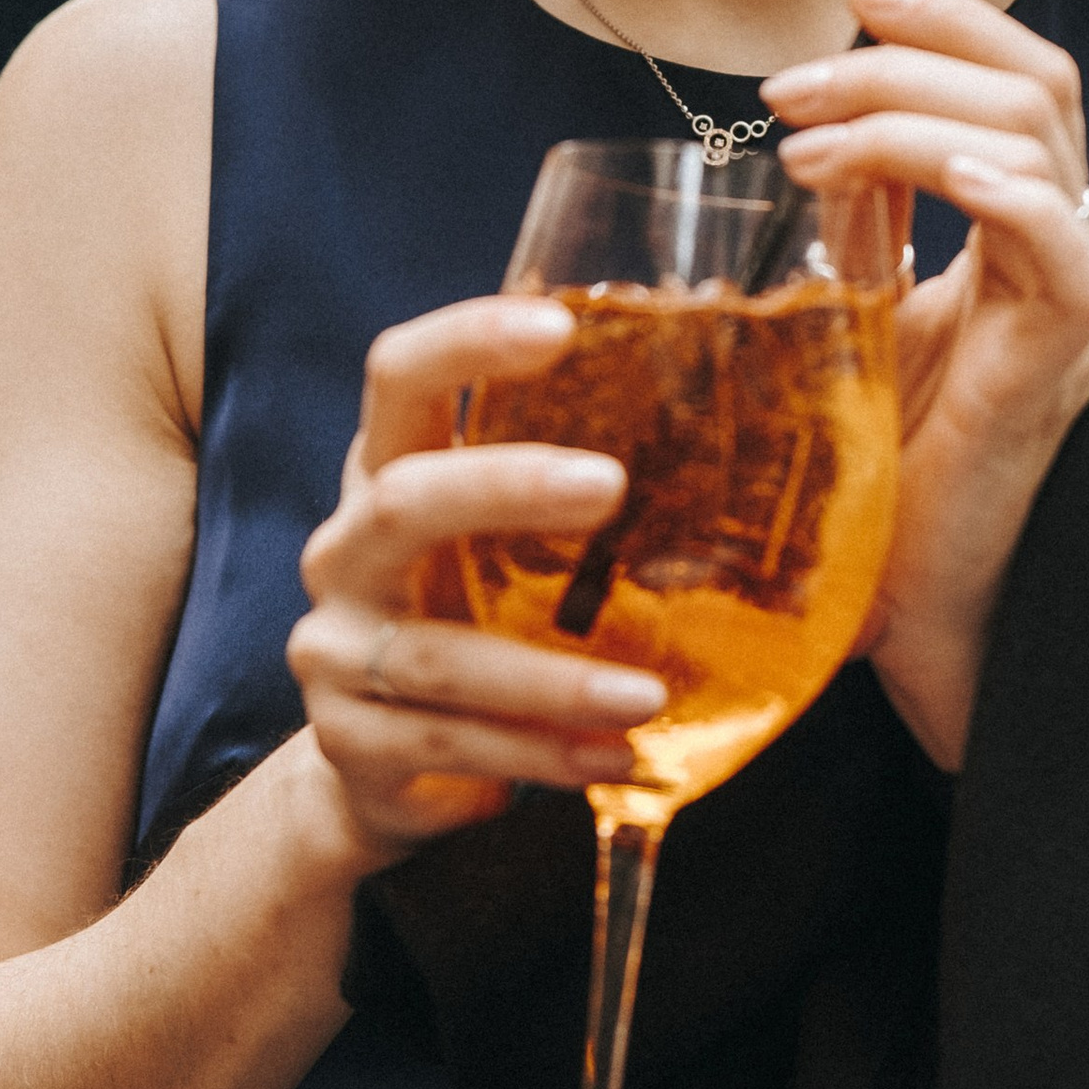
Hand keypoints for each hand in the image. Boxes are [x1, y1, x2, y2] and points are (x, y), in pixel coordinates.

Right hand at [287, 296, 666, 860]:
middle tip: (612, 484)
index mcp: (385, 471)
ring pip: (438, 657)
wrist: (384, 765)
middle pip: (404, 499)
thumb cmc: (472, 616)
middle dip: (506, 487)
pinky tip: (613, 757)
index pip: (400, 377)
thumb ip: (571, 492)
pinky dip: (539, 754)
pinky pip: (449, 743)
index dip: (466, 340)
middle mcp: (345, 548)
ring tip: (647, 696)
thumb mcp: (503, 543)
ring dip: (551, 677)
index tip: (559, 324)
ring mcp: (335, 648)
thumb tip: (752, 418)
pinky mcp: (348, 739)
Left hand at [766, 0, 1088, 768]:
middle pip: (1031, 82)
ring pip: (1033, 138)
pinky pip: (1064, 244)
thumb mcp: (855, 322)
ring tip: (807, 146)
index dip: (944, 17)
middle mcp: (1060, 247)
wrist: (919, 606)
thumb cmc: (881, 478)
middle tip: (786, 88)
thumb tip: (798, 145)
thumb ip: (852, 231)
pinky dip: (1005, 190)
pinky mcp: (1067, 355)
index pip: (1015, 76)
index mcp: (1018, 228)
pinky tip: (940, 174)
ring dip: (910, 115)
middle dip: (902, 57)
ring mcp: (1074, 296)